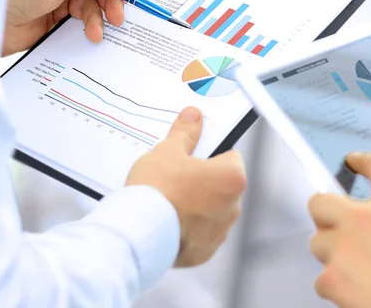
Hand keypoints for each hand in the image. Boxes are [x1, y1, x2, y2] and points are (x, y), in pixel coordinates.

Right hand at [126, 107, 246, 266]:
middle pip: (220, 184)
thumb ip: (185, 133)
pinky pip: (198, 234)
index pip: (229, 155)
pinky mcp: (203, 253)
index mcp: (232, 178)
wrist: (137, 232)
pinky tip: (166, 218)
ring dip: (195, 204)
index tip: (193, 151)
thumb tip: (193, 117)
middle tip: (175, 173)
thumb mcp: (168, 151)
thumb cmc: (157, 188)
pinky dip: (187, 227)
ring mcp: (219, 233)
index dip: (210, 150)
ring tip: (167, 197)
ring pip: (210, 210)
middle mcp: (233, 208)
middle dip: (202, 178)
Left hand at [308, 153, 370, 307]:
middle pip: (321, 201)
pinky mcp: (332, 277)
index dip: (364, 162)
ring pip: (318, 243)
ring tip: (359, 271)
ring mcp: (344, 246)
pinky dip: (335, 286)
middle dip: (325, 215)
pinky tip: (356, 292)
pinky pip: (321, 278)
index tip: (354, 161)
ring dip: (332, 255)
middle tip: (338, 228)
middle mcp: (366, 218)